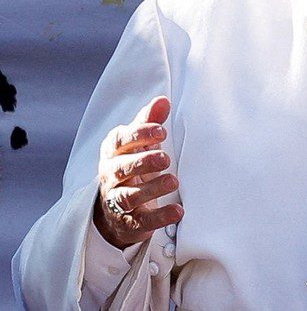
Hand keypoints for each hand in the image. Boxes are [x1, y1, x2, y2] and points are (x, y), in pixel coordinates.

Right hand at [92, 96, 183, 249]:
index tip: (160, 130)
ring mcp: (117, 200)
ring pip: (129, 195)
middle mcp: (111, 176)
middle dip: (142, 162)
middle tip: (165, 158)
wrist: (116, 208)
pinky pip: (143, 221)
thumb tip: (163, 100)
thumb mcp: (139, 143)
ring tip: (173, 181)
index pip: (120, 141)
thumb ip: (149, 122)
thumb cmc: (132, 165)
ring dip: (151, 188)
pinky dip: (160, 217)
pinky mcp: (130, 222)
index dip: (139, 135)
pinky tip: (178, 211)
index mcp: (113, 152)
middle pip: (121, 168)